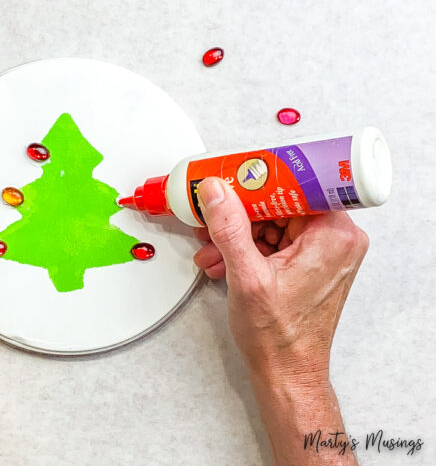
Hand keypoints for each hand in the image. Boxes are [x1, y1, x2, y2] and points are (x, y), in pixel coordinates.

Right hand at [194, 178, 367, 464]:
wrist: (286, 371)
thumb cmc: (280, 336)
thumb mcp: (247, 277)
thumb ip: (229, 228)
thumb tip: (216, 192)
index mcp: (332, 235)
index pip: (294, 186)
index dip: (257, 180)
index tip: (231, 176)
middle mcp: (335, 239)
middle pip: (279, 203)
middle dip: (239, 214)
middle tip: (210, 217)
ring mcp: (323, 250)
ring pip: (272, 222)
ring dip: (237, 234)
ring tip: (211, 250)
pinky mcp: (310, 261)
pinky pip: (274, 239)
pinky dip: (247, 247)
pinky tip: (223, 260)